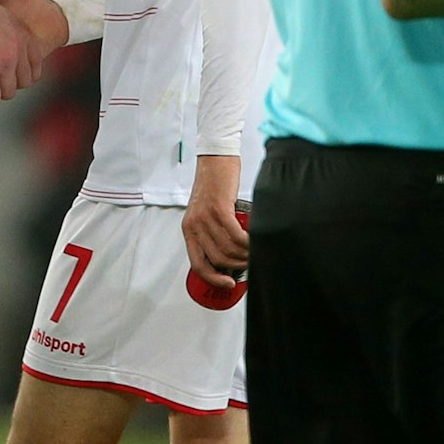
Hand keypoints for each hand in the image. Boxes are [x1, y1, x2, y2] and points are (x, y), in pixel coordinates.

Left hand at [181, 154, 246, 288]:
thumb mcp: (205, 213)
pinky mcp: (218, 208)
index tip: (228, 284)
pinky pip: (235, 235)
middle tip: (250, 262)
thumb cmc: (214, 186)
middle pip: (217, 258)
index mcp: (188, 229)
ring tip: (254, 252)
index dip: (213, 278)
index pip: (197, 263)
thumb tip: (228, 257)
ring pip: (228, 248)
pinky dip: (248, 242)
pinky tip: (255, 242)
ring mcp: (205, 217)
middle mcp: (194, 225)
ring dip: (245, 255)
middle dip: (237, 266)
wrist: (215, 159)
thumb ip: (211, 233)